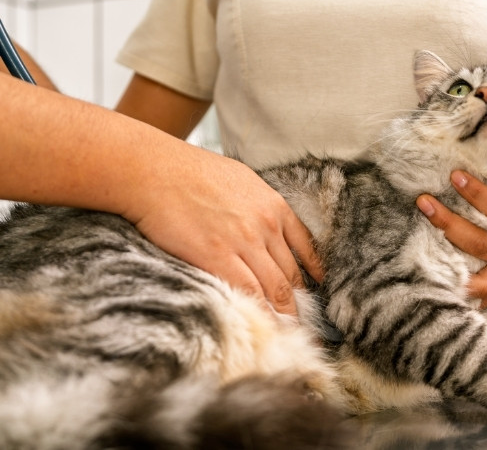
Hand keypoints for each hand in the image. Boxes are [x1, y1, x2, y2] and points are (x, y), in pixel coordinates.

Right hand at [125, 149, 322, 315]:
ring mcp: (244, 243)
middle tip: (302, 322)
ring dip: (283, 313)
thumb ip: (260, 204)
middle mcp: (266, 225)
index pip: (306, 247)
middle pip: (291, 274)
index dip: (312, 274)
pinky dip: (259, 312)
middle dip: (299, 302)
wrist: (153, 171)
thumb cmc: (190, 172)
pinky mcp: (217, 257)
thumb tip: (267, 224)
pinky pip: (248, 292)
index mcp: (274, 206)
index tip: (316, 290)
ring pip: (275, 288)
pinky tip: (264, 325)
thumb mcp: (241, 179)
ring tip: (287, 332)